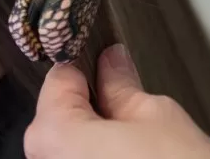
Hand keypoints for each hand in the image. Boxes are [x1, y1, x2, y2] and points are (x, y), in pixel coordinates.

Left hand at [24, 45, 209, 158]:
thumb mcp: (155, 116)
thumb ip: (122, 85)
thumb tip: (111, 61)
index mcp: (54, 134)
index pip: (60, 76)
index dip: (88, 64)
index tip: (110, 61)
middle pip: (60, 113)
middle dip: (92, 103)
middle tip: (132, 107)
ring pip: (69, 143)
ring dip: (96, 135)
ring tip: (136, 142)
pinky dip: (98, 157)